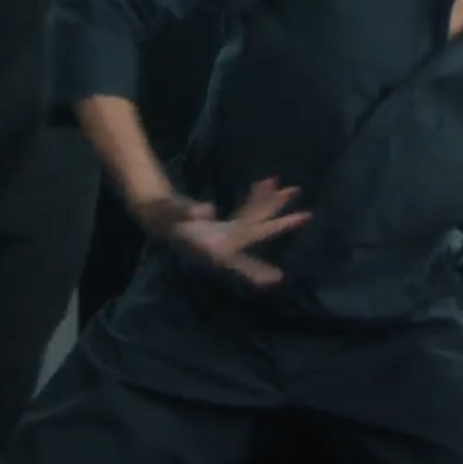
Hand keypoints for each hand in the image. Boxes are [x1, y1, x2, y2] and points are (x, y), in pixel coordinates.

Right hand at [136, 178, 310, 287]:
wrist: (156, 215)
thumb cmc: (163, 218)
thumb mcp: (171, 214)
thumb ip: (186, 212)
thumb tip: (205, 211)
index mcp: (212, 248)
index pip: (238, 259)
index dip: (255, 271)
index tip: (277, 280)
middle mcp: (225, 244)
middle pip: (258, 233)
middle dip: (281, 223)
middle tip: (306, 215)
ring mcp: (228, 235)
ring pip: (257, 221)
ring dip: (272, 205)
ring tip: (293, 188)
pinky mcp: (228, 226)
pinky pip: (249, 213)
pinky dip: (257, 199)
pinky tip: (267, 183)